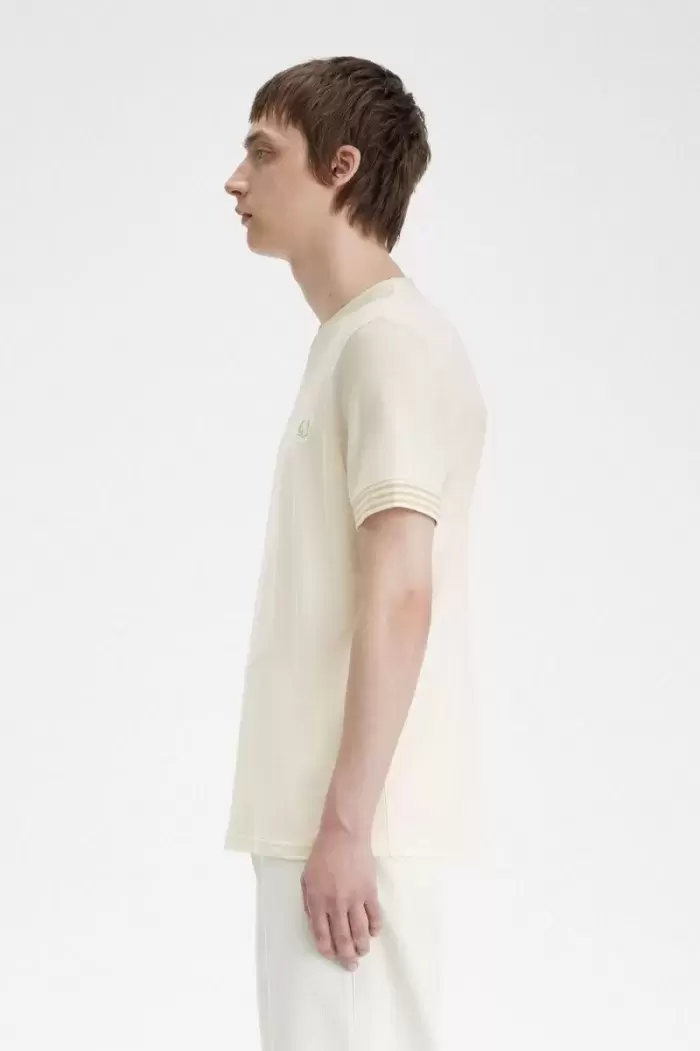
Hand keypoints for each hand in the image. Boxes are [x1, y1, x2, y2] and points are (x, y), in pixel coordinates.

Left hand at [300, 824, 382, 969]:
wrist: (344, 835)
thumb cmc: (322, 854)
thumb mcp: (306, 877)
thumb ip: (308, 901)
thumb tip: (314, 921)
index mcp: (317, 901)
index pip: (322, 934)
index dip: (327, 949)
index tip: (332, 956)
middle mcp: (336, 904)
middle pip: (342, 938)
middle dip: (346, 956)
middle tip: (351, 965)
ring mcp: (354, 899)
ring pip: (360, 931)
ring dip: (362, 946)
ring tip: (362, 953)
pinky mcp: (370, 892)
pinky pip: (375, 916)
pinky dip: (375, 928)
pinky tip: (374, 933)